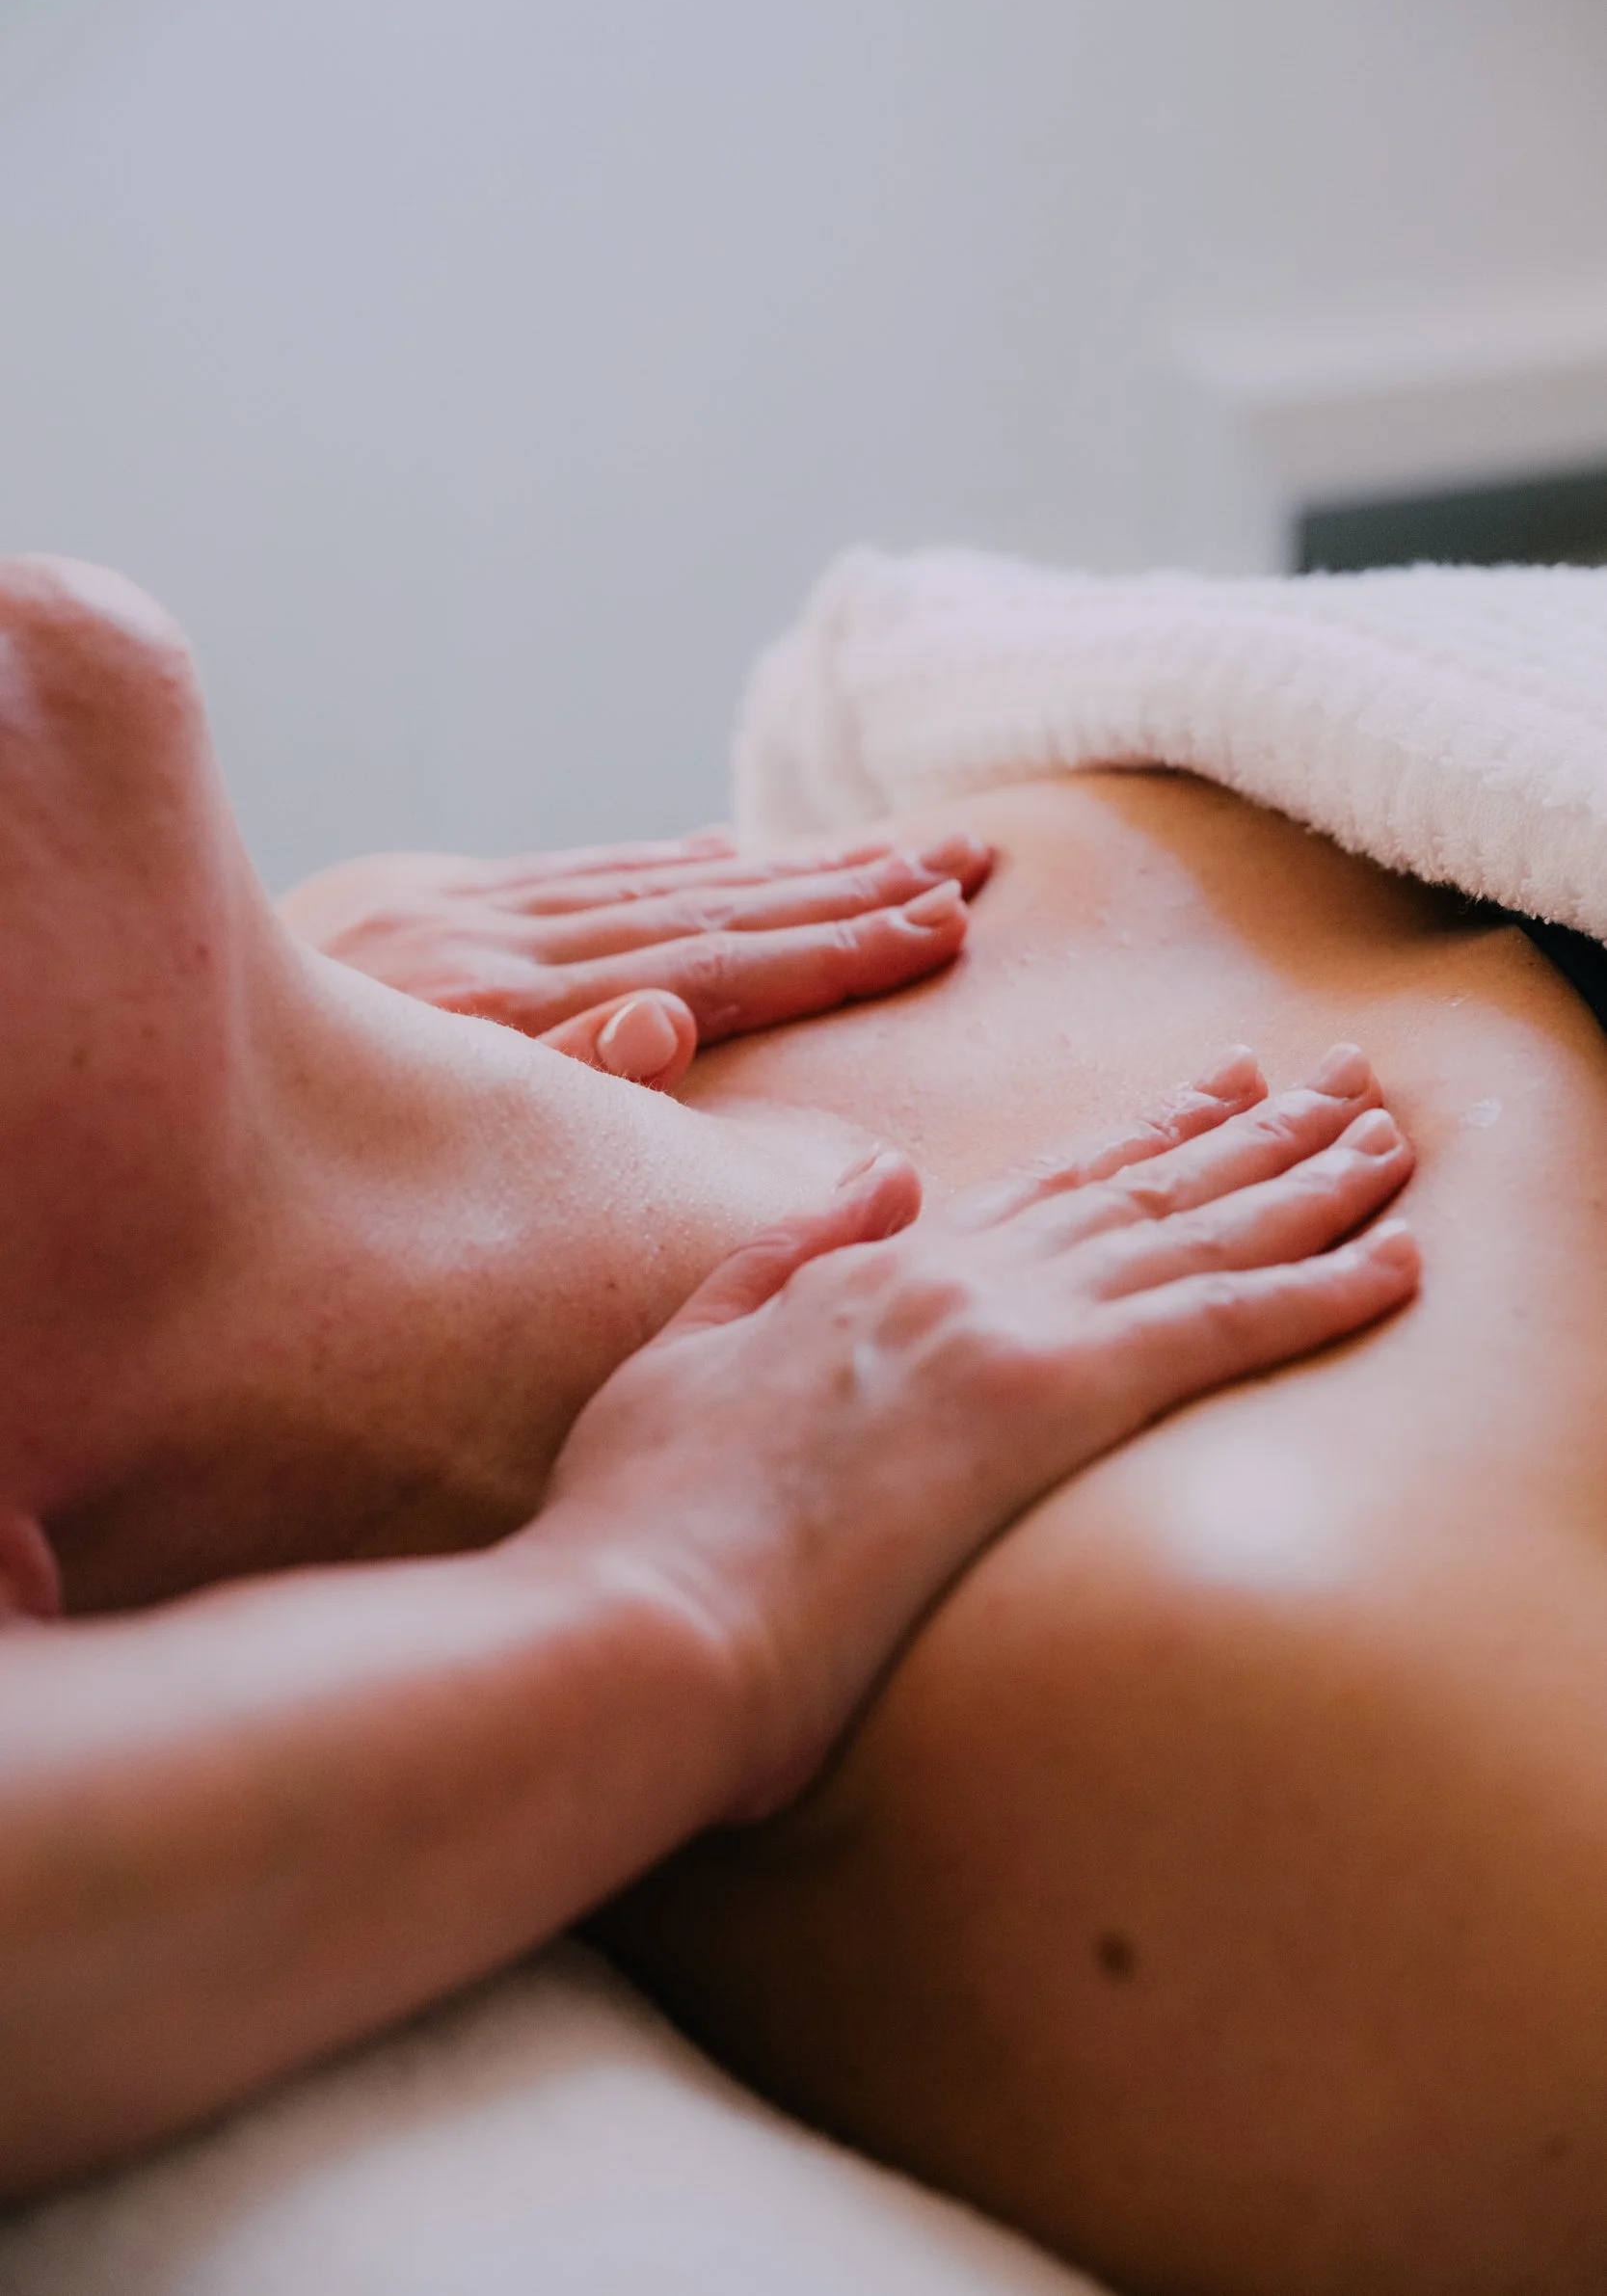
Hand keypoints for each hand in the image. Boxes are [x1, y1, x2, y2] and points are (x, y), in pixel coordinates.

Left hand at [278, 828, 992, 1089]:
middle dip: (843, 889)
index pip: (709, 966)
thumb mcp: (405, 1140)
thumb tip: (665, 1019)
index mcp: (500, 1010)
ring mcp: (449, 919)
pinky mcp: (410, 909)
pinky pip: (569, 875)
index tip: (943, 925)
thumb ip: (541, 1082)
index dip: (833, 946)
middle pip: (701, 908)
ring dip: (778, 869)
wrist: (123, 1063)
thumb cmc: (275, 1154)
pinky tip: (720, 853)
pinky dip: (657, 865)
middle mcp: (486, 945)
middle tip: (968, 864)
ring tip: (893, 856)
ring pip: (649, 882)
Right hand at [537, 1045, 1418, 1819]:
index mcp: (874, 1270)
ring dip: (1309, 1183)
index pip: (1046, 1189)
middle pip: (1141, 1190)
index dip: (1145, 1138)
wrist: (636, 1617)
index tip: (1221, 1095)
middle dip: (1255, 1133)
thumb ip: (787, 1252)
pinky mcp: (1040, 1403)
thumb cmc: (643, 1521)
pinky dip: (1317, 1288)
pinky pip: (1215, 1327)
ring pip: (1195, 1234)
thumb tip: (879, 1180)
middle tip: (1347, 1082)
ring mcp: (1000, 1329)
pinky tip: (1396, 1261)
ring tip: (1392, 1139)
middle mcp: (954, 1278)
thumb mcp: (687, 1352)